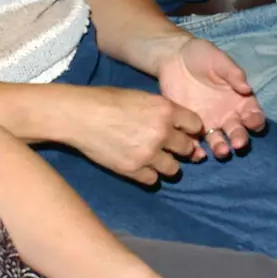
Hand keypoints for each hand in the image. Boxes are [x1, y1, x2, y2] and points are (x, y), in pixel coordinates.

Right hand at [64, 86, 205, 183]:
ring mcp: (148, 153)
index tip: (187, 133)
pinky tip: (141, 166)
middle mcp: (161, 132)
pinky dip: (149, 174)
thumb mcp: (141, 97)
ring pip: (173, 169)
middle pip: (187, 149)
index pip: (196, 125)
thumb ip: (162, 111)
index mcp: (165, 110)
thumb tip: (176, 125)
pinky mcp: (132, 170)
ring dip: (167, 164)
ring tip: (156, 158)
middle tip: (173, 148)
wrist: (80, 116)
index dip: (192, 130)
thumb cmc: (107, 100)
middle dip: (182, 149)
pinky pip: (152, 180)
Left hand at [157, 38, 265, 157]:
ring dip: (222, 148)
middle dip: (240, 139)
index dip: (256, 120)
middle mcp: (228, 115)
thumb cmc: (202, 56)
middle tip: (238, 143)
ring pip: (219, 141)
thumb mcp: (220, 60)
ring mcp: (209, 123)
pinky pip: (195, 142)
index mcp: (240, 100)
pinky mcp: (190, 126)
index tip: (252, 122)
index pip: (254, 114)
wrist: (173, 58)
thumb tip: (247, 89)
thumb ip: (233, 74)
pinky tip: (197, 151)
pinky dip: (197, 150)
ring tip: (221, 151)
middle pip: (238, 132)